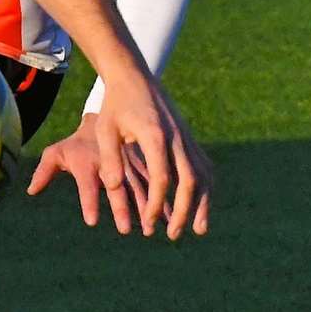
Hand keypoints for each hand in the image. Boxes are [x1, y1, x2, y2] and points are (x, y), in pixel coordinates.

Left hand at [27, 113, 155, 232]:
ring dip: (146, 208)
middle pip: (117, 186)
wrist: (105, 113)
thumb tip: (30, 191)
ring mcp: (132, 160)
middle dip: (121, 208)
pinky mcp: (148, 161)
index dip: (88, 201)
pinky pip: (158, 181)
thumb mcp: (59, 150)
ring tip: (149, 229)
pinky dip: (164, 198)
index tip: (91, 221)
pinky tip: (171, 216)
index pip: (87, 182)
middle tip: (125, 230)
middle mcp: (112, 160)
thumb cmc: (78, 141)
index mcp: (89, 159)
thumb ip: (45, 169)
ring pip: (142, 186)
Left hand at [90, 77, 212, 238]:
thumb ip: (109, 158)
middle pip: (189, 181)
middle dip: (183, 211)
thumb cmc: (115, 104)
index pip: (162, 178)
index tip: (148, 221)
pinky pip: (203, 165)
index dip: (156, 203)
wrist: (133, 76)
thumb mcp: (104, 129)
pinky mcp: (189, 137)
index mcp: (154, 135)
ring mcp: (186, 136)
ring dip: (202, 204)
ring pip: (202, 175)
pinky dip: (206, 187)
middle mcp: (176, 136)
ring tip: (198, 229)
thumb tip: (113, 188)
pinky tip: (202, 204)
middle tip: (173, 235)